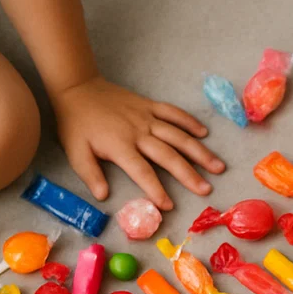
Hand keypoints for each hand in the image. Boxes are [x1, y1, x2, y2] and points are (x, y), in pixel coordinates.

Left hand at [53, 76, 224, 209]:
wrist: (77, 88)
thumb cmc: (76, 124)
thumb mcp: (75, 152)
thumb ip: (90, 174)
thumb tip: (103, 196)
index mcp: (120, 146)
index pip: (142, 171)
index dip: (155, 189)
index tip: (168, 206)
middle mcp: (138, 132)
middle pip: (168, 155)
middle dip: (189, 174)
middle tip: (206, 189)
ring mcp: (146, 117)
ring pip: (178, 135)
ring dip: (199, 151)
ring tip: (217, 166)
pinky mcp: (149, 105)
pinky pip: (173, 113)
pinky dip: (189, 122)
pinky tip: (204, 134)